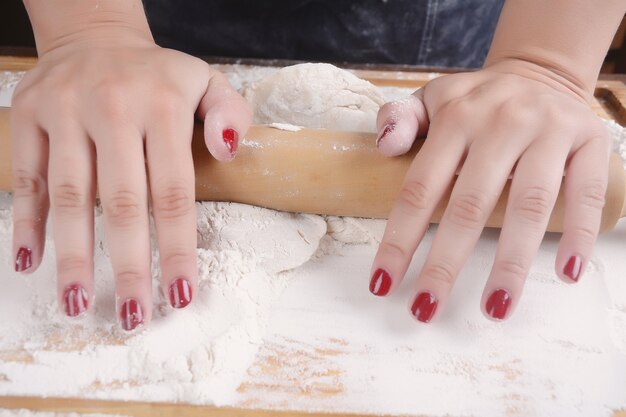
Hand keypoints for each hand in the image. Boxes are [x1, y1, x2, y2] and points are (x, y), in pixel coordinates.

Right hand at [11, 27, 251, 329]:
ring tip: (77, 303)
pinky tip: (30, 261)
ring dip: (72, 255)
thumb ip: (231, 113)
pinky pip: (28, 176)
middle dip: (128, 265)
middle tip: (133, 315)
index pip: (173, 191)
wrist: (96, 38)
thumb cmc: (159, 76)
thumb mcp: (208, 80)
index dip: (175, 247)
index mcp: (163, 106)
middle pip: (121, 203)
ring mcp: (65, 111)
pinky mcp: (29, 115)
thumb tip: (231, 150)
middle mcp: (114, 108)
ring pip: (69, 196)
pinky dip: (28, 220)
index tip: (180, 293)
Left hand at [369, 59, 610, 321]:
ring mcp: (547, 131)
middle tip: (427, 308)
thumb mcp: (431, 98)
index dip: (399, 239)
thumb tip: (383, 146)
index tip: (383, 283)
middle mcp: (500, 123)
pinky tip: (564, 273)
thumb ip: (399, 118)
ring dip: (512, 262)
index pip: (420, 188)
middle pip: (470, 205)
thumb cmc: (476, 100)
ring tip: (495, 307)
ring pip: (529, 204)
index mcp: (455, 118)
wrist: (541, 71)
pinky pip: (585, 192)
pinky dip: (577, 232)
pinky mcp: (588, 141)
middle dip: (446, 263)